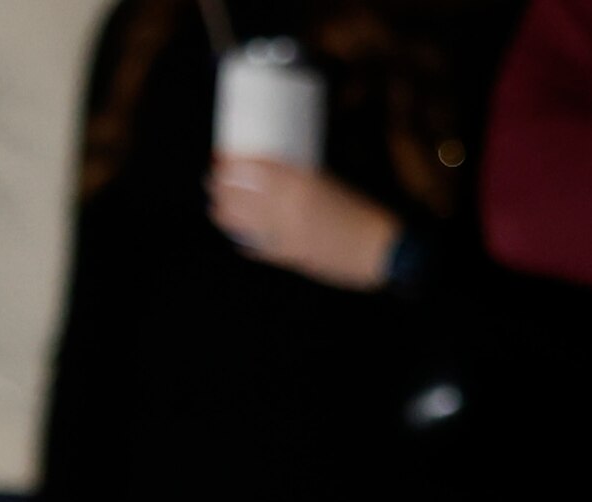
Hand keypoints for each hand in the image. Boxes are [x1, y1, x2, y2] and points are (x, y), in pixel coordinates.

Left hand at [209, 153, 402, 287]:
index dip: (233, 163)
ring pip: (243, 222)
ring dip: (224, 214)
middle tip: (211, 178)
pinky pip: (259, 249)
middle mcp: (289, 206)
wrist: (381, 249)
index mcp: (302, 181)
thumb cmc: (363, 210)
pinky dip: (245, 243)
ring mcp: (287, 233)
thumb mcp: (333, 182)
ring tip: (214, 206)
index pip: (257, 168)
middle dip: (220, 185)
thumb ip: (304, 180)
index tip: (221, 156)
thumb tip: (279, 177)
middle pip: (242, 194)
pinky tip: (235, 239)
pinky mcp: (291, 256)